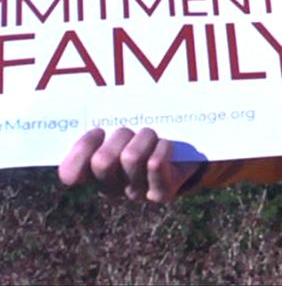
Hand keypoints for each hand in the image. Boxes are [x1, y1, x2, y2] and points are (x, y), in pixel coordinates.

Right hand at [58, 127, 199, 202]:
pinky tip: (166, 145)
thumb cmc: (148, 136)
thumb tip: (89, 112)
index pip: (70, 172)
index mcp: (93, 172)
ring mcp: (135, 192)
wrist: (188, 154)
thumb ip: (102, 124)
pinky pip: (155, 166)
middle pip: (102, 161)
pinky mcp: (160, 192)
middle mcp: (110, 187)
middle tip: (133, 131)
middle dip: (120, 136)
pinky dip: (162, 148)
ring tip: (153, 137)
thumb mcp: (122, 128)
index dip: (82, 149)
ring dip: (145, 137)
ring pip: (130, 158)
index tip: (99, 131)